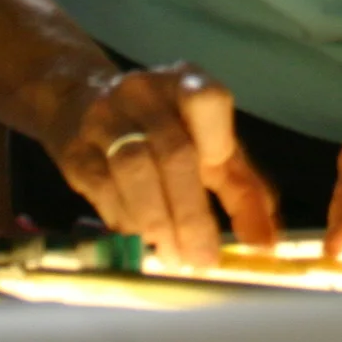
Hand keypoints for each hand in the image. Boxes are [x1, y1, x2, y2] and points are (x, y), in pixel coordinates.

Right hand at [46, 62, 278, 266]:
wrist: (75, 96)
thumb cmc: (161, 128)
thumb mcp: (207, 144)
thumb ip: (242, 189)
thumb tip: (267, 245)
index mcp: (187, 82)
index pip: (208, 98)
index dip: (217, 140)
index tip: (221, 175)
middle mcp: (145, 92)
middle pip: (173, 152)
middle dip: (190, 213)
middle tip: (202, 258)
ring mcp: (105, 117)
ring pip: (134, 170)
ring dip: (157, 222)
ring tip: (173, 256)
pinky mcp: (74, 148)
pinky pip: (101, 187)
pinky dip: (126, 219)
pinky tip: (141, 239)